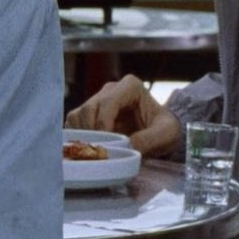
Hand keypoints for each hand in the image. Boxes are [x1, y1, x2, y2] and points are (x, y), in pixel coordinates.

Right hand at [66, 73, 181, 155]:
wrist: (161, 133)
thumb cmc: (165, 129)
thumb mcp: (166, 134)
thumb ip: (149, 140)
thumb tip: (127, 147)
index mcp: (130, 86)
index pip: (107, 102)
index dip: (103, 124)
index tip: (107, 144)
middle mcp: (110, 89)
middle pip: (88, 109)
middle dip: (92, 133)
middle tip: (99, 152)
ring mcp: (97, 100)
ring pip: (77, 116)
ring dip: (82, 136)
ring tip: (95, 151)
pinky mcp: (88, 114)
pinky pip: (73, 124)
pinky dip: (77, 137)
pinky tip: (88, 149)